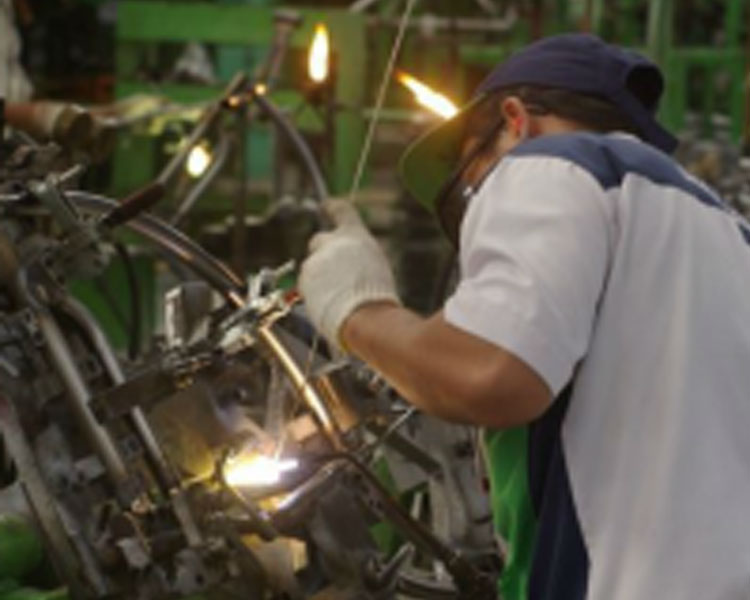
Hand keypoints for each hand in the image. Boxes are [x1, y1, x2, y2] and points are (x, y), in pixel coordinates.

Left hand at [299, 198, 399, 348]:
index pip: (342, 211)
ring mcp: (315, 260)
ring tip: (339, 298)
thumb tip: (347, 263)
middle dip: (323, 254)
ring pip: (313, 268)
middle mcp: (332, 242)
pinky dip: (315, 295)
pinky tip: (330, 305)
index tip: (326, 204)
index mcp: (355, 235)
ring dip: (321, 280)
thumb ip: (356, 257)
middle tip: (335, 273)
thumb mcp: (374, 265)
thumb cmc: (377, 295)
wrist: (364, 316)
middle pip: (319, 240)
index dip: (333, 207)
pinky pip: (307, 286)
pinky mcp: (304, 279)